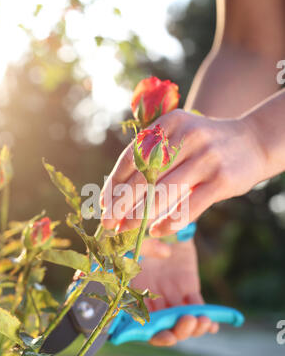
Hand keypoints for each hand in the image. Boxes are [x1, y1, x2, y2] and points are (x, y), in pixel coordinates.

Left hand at [101, 110, 265, 235]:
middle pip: (144, 177)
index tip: (102, 205)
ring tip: (126, 230)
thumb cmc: (206, 145)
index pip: (133, 157)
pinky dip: (170, 222)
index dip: (114, 184)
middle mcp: (187, 137)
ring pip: (163, 193)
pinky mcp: (222, 180)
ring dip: (140, 216)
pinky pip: (189, 207)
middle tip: (108, 223)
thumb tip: (120, 194)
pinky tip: (157, 231)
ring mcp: (206, 158)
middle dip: (122, 204)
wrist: (253, 141)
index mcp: (170, 124)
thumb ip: (154, 158)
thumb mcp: (180, 137)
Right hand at [131, 238, 218, 346]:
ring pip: (181, 319)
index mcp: (132, 292)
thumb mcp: (137, 236)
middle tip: (189, 321)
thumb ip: (147, 245)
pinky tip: (213, 323)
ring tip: (205, 322)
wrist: (160, 221)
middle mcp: (150, 298)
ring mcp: (170, 295)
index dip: (153, 333)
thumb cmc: (141, 230)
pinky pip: (196, 306)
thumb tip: (166, 253)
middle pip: (163, 326)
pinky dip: (205, 315)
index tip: (168, 335)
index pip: (140, 321)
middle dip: (177, 330)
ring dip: (193, 326)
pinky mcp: (187, 287)